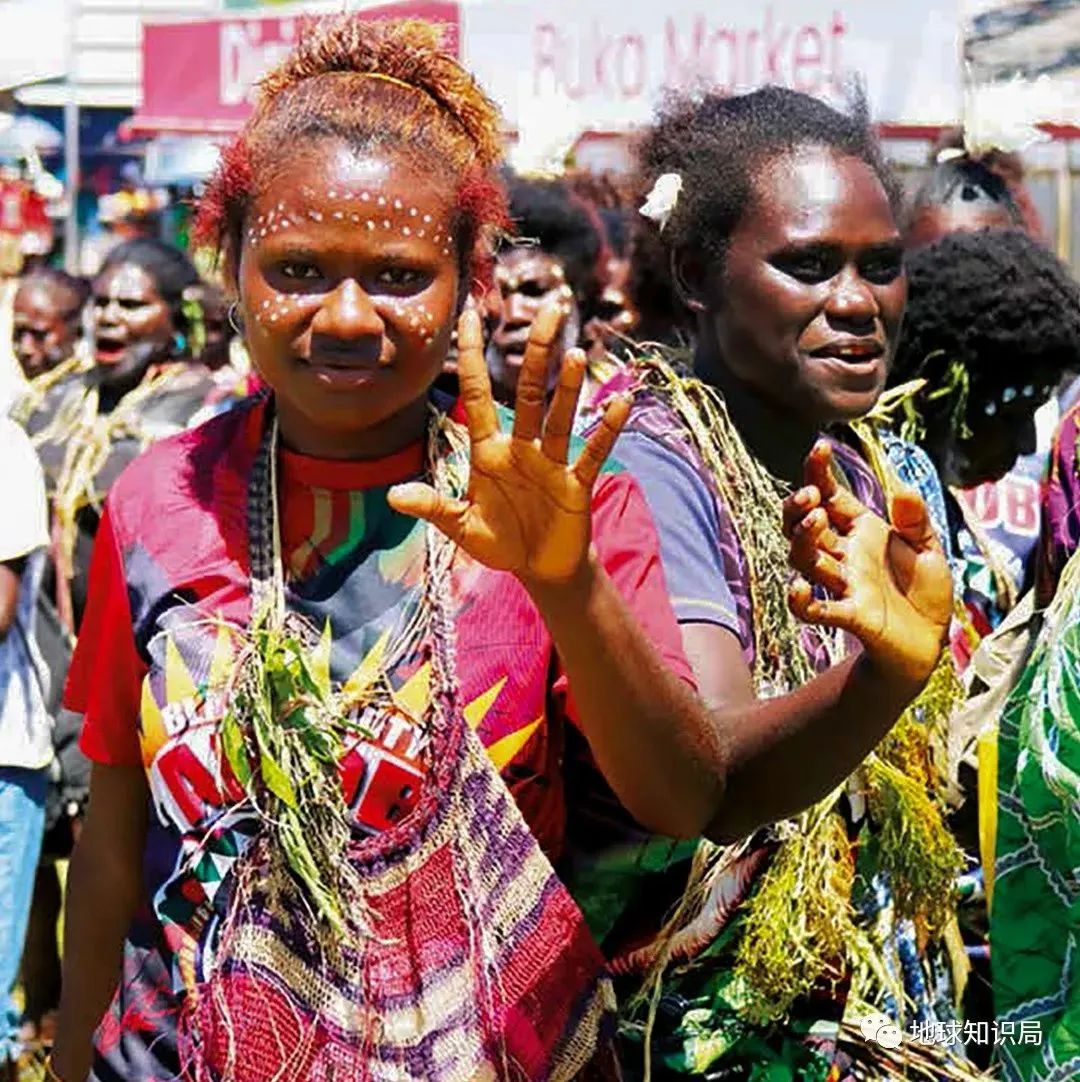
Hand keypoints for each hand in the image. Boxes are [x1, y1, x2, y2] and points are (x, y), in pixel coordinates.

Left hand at [388, 302, 630, 587]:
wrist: (540, 569)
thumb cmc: (500, 543)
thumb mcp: (462, 527)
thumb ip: (434, 507)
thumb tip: (394, 496)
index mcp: (488, 451)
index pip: (477, 393)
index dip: (472, 354)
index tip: (469, 314)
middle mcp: (521, 447)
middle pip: (527, 392)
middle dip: (536, 352)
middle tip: (550, 310)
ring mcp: (551, 462)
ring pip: (559, 416)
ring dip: (567, 388)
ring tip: (575, 354)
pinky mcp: (576, 483)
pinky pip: (592, 452)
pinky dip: (605, 430)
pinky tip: (619, 403)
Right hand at [782, 441, 952, 685]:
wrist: (931, 641)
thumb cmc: (924, 590)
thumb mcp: (929, 547)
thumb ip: (915, 518)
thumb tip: (902, 487)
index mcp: (861, 531)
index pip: (831, 496)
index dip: (819, 473)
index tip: (819, 448)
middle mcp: (845, 555)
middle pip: (804, 526)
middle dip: (799, 508)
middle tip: (811, 497)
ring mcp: (843, 585)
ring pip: (805, 559)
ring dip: (803, 540)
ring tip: (816, 521)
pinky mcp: (850, 616)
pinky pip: (816, 609)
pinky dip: (802, 602)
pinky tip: (798, 589)